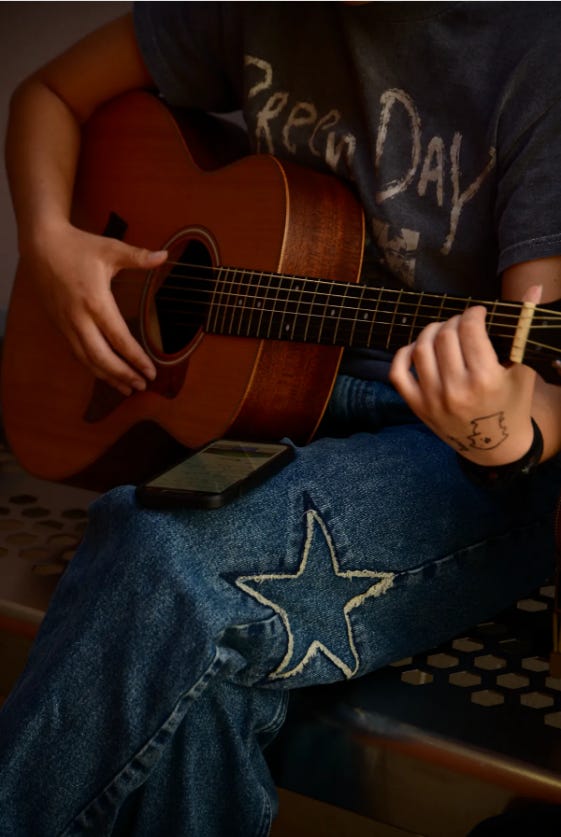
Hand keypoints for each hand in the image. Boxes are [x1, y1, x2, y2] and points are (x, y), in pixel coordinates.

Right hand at [24, 221, 166, 394]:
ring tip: (126, 388)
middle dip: (122, 374)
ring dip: (107, 376)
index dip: (136, 358)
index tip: (151, 371)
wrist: (40, 246)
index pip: (119, 339)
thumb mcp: (110, 249)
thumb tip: (164, 256)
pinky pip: (76, 352)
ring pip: (86, 359)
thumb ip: (138, 256)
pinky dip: (92, 366)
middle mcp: (79, 318)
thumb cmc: (77, 247)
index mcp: (95, 302)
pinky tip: (104, 373)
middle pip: (101, 357)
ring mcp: (67, 324)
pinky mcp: (60, 325)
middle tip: (141, 385)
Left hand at [389, 288, 541, 465]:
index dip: (473, 313)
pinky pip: (398, 374)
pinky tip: (416, 349)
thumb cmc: (513, 404)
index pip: (470, 330)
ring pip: (420, 349)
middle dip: (454, 321)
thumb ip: (524, 326)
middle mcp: (456, 390)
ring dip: (430, 332)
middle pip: (444, 336)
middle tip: (462, 323)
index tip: (478, 313)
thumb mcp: (523, 368)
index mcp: (485, 380)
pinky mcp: (417, 408)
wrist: (496, 448)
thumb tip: (535, 287)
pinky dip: (403, 355)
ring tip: (442, 331)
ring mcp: (433, 400)